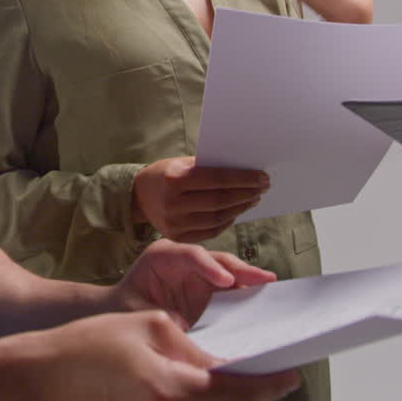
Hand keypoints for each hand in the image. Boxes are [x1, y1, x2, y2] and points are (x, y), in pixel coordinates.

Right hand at [37, 310, 299, 400]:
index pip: (237, 392)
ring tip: (193, 382)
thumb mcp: (150, 325)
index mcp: (169, 387)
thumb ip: (197, 349)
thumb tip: (231, 365)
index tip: (291, 376)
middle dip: (244, 394)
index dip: (268, 384)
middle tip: (257, 376)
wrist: (40, 382)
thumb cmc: (92, 344)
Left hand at [106, 237, 275, 327]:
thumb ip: (160, 317)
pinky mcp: (209, 290)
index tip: (225, 281)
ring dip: (249, 280)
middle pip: (216, 260)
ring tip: (270, 288)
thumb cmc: (124, 308)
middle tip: (263, 279)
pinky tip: (261, 303)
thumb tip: (185, 326)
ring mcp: (199, 274)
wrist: (121, 312)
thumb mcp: (138, 312)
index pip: (191, 255)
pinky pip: (230, 289)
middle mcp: (185, 260)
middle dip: (240, 269)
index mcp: (162, 256)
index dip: (209, 266)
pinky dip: (245, 295)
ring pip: (228, 272)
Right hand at [132, 157, 268, 239]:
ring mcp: (175, 223)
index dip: (243, 179)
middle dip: (246, 193)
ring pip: (218, 218)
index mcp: (174, 179)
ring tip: (253, 198)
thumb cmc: (165, 174)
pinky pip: (210, 231)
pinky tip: (237, 211)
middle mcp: (173, 203)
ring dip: (240, 208)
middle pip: (220, 200)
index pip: (216, 179)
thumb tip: (244, 171)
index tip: (262, 177)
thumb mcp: (181, 163)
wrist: (138, 197)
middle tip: (263, 187)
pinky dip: (228, 221)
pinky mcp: (178, 237)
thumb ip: (208, 168)